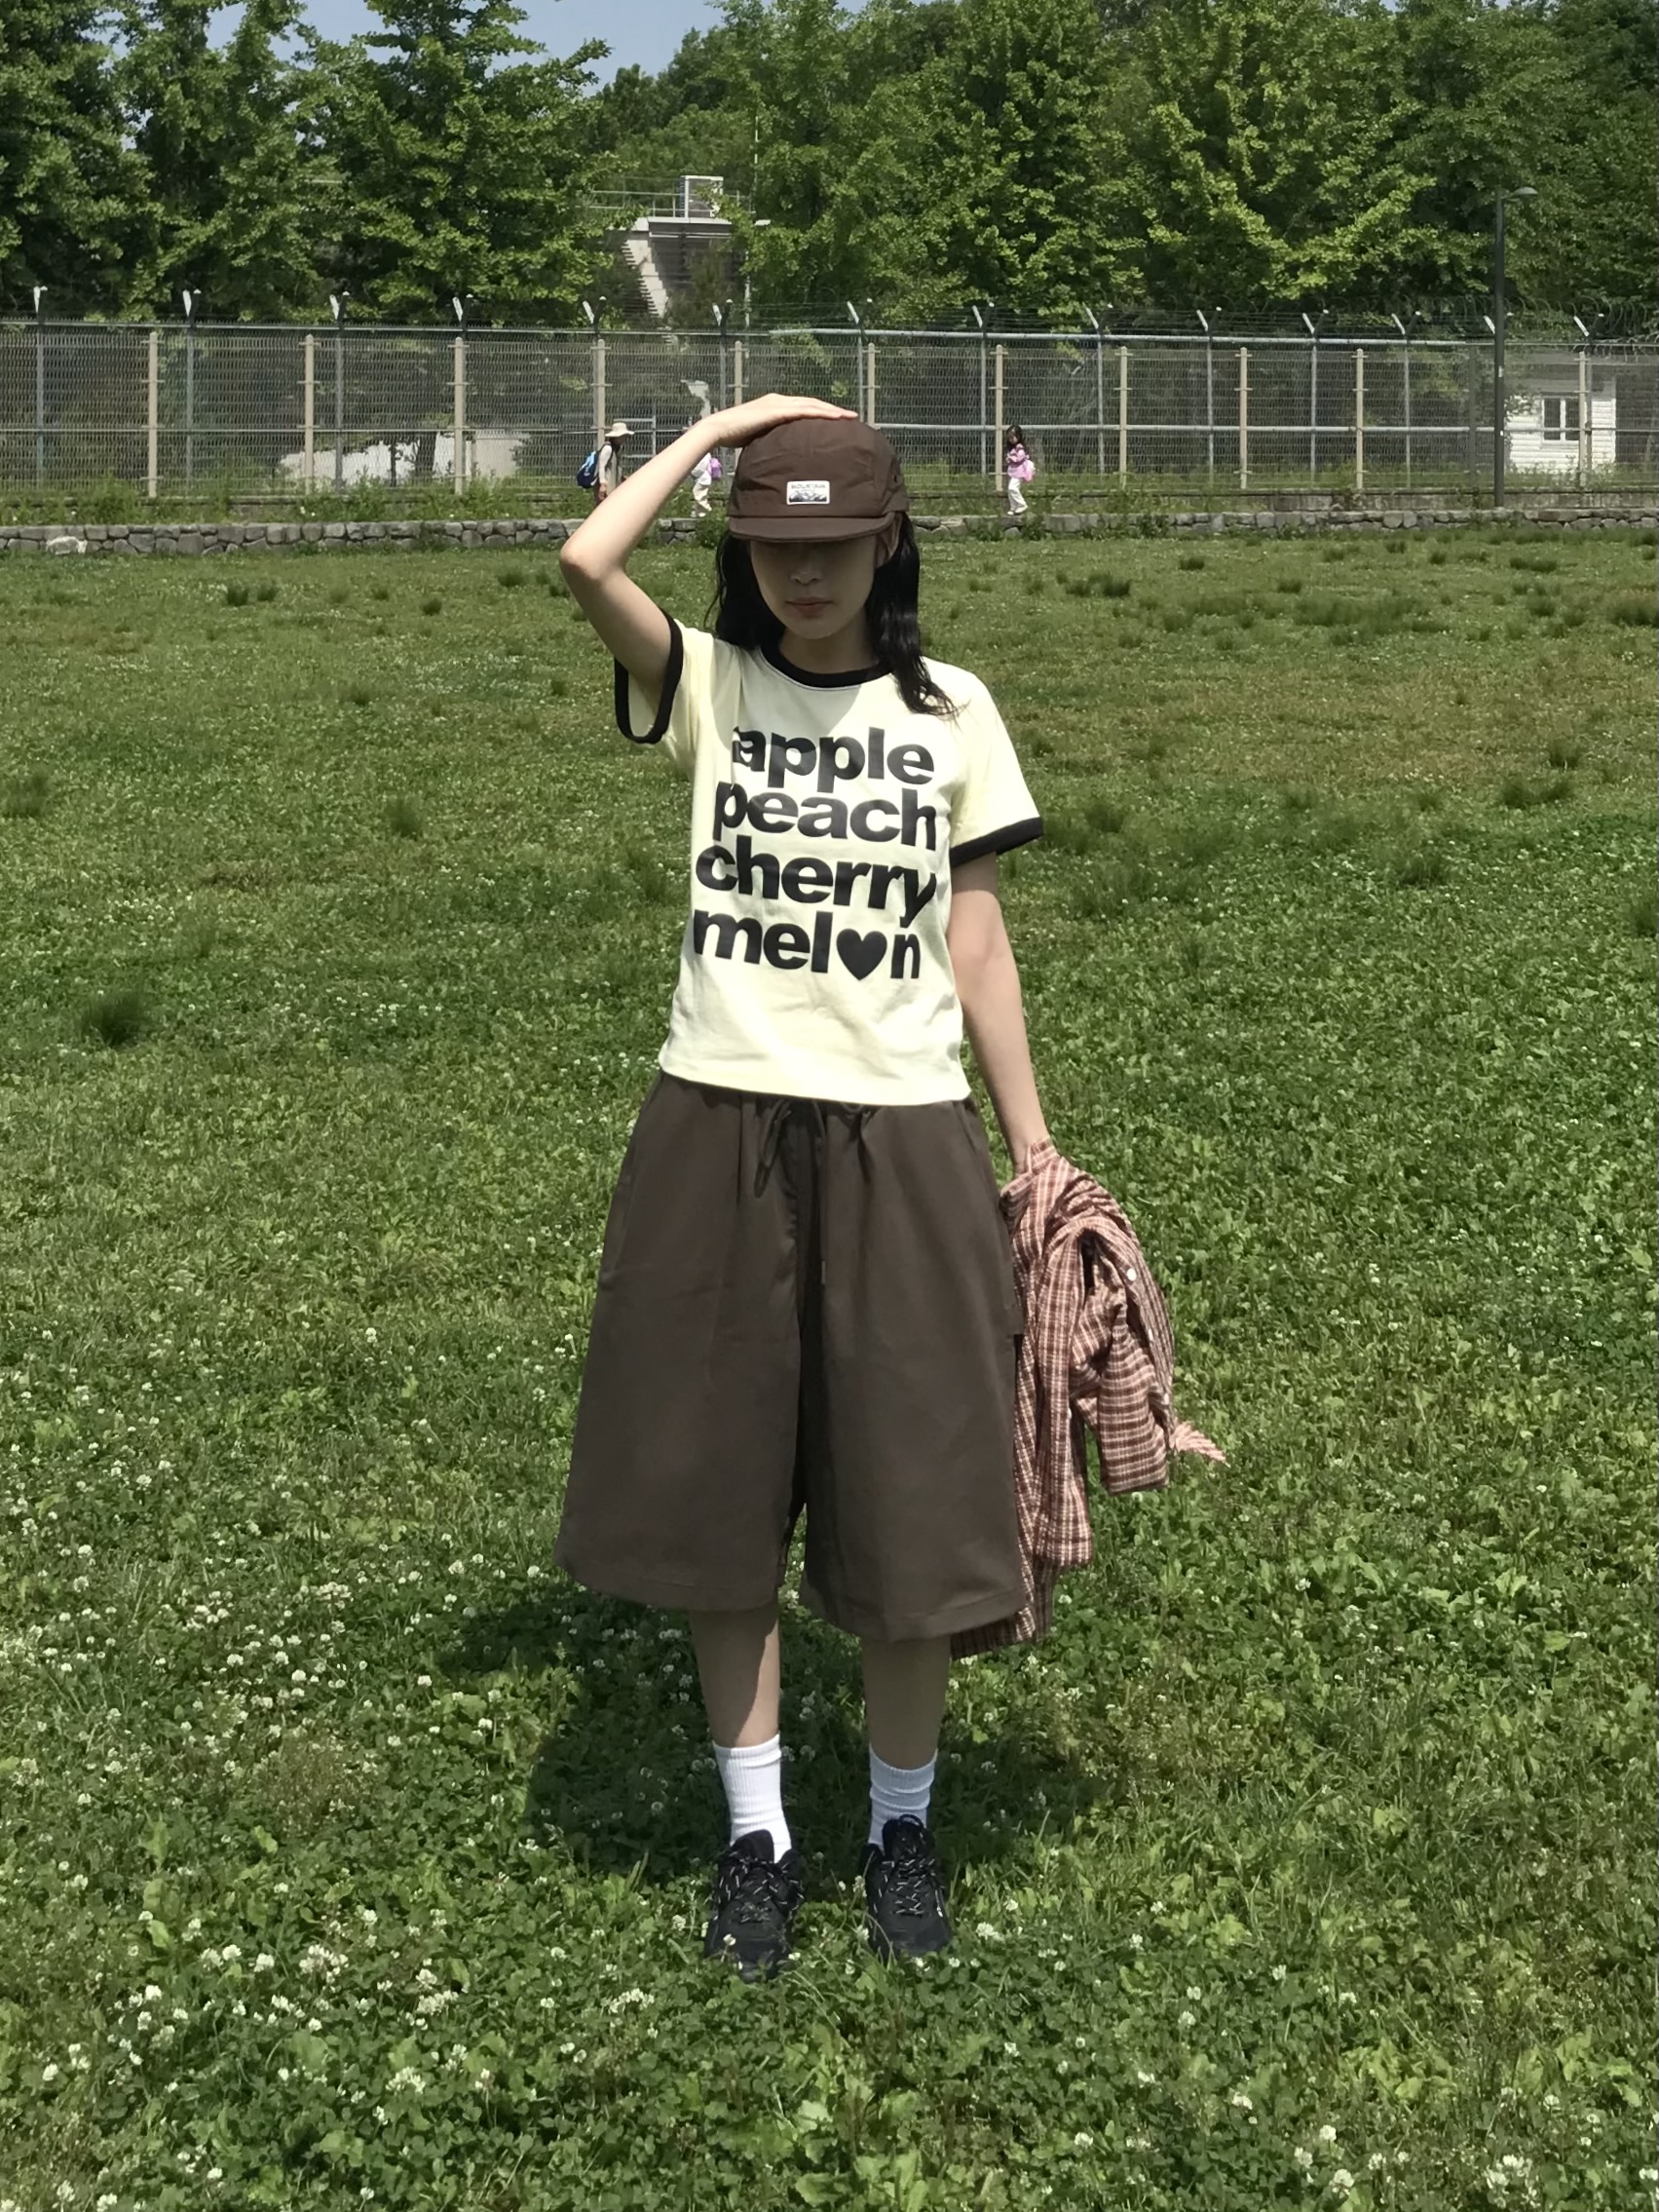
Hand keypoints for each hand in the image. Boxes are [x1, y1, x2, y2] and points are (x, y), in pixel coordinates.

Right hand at [712, 392, 859, 447]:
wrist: (719, 428)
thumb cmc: (735, 435)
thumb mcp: (759, 437)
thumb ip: (772, 440)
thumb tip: (782, 455)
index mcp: (776, 405)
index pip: (805, 407)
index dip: (823, 412)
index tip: (838, 420)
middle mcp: (779, 400)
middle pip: (813, 403)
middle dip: (833, 410)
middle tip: (852, 417)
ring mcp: (777, 404)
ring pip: (811, 405)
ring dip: (831, 411)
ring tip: (848, 417)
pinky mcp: (775, 411)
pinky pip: (802, 411)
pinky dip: (818, 413)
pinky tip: (831, 418)